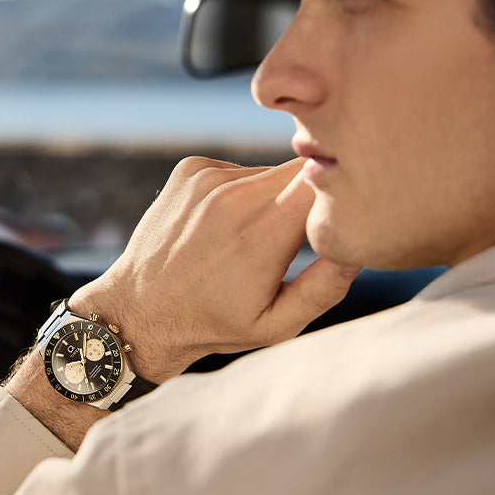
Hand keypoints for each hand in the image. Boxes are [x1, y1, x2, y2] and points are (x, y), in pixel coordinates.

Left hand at [5, 156, 357, 450]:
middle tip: (294, 239)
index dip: (340, 197)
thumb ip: (324, 290)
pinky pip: (237, 169)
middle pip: (302, 171)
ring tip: (248, 241)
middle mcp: (234, 195)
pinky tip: (222, 227)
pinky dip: (240, 191)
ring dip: (272, 197)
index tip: (339, 222)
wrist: (136, 310)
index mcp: (263, 233)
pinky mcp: (190, 168)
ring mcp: (208, 177)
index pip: (327, 184)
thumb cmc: (210, 323)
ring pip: (269, 170)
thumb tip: (358, 250)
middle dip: (310, 197)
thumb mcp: (275, 326)